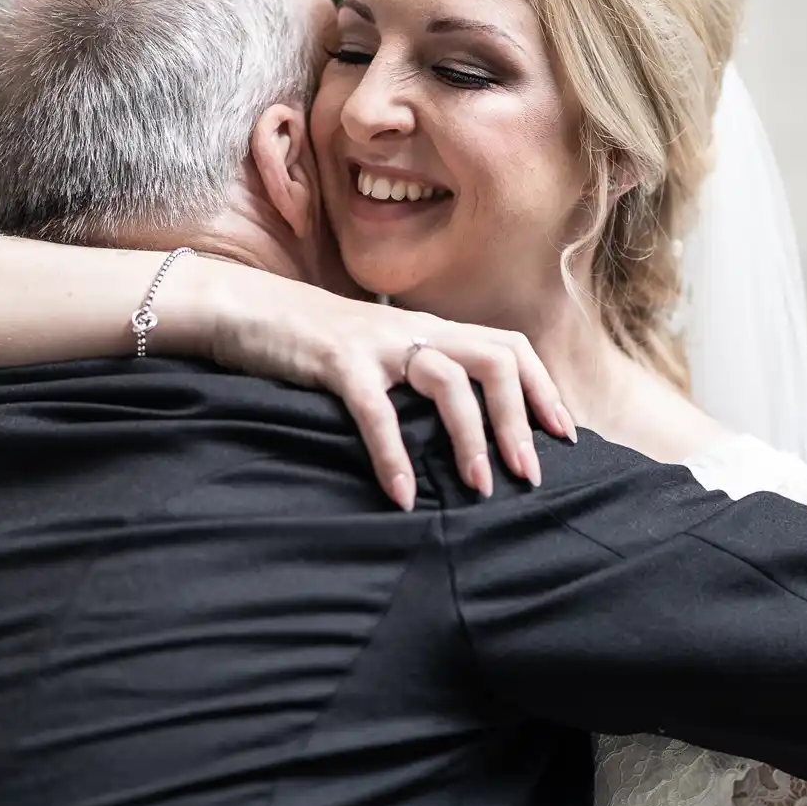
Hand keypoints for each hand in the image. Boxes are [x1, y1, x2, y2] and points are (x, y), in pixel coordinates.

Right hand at [183, 265, 575, 509]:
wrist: (243, 308)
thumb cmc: (312, 344)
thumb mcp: (379, 353)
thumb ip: (416, 378)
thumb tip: (458, 429)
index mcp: (429, 328)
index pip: (509, 346)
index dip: (543, 389)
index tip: (564, 437)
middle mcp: (413, 329)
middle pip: (494, 360)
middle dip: (520, 419)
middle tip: (529, 474)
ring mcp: (377, 343)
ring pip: (448, 381)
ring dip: (470, 439)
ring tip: (478, 490)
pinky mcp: (336, 362)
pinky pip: (377, 411)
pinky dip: (394, 455)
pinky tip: (401, 497)